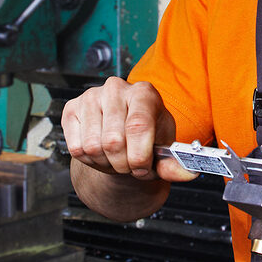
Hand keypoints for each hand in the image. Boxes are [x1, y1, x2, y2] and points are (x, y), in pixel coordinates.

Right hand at [62, 77, 197, 183]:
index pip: (138, 125)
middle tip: (129, 165)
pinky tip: (99, 153)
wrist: (122, 135)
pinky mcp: (71, 109)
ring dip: (105, 164)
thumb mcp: (164, 149)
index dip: (139, 156)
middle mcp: (116, 88)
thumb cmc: (147, 137)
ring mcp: (91, 96)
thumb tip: (190, 174)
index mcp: (144, 92)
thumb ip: (173, 164)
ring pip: (93, 147)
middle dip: (123, 164)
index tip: (142, 168)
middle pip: (113, 141)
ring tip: (115, 158)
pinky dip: (89, 160)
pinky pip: (76, 147)